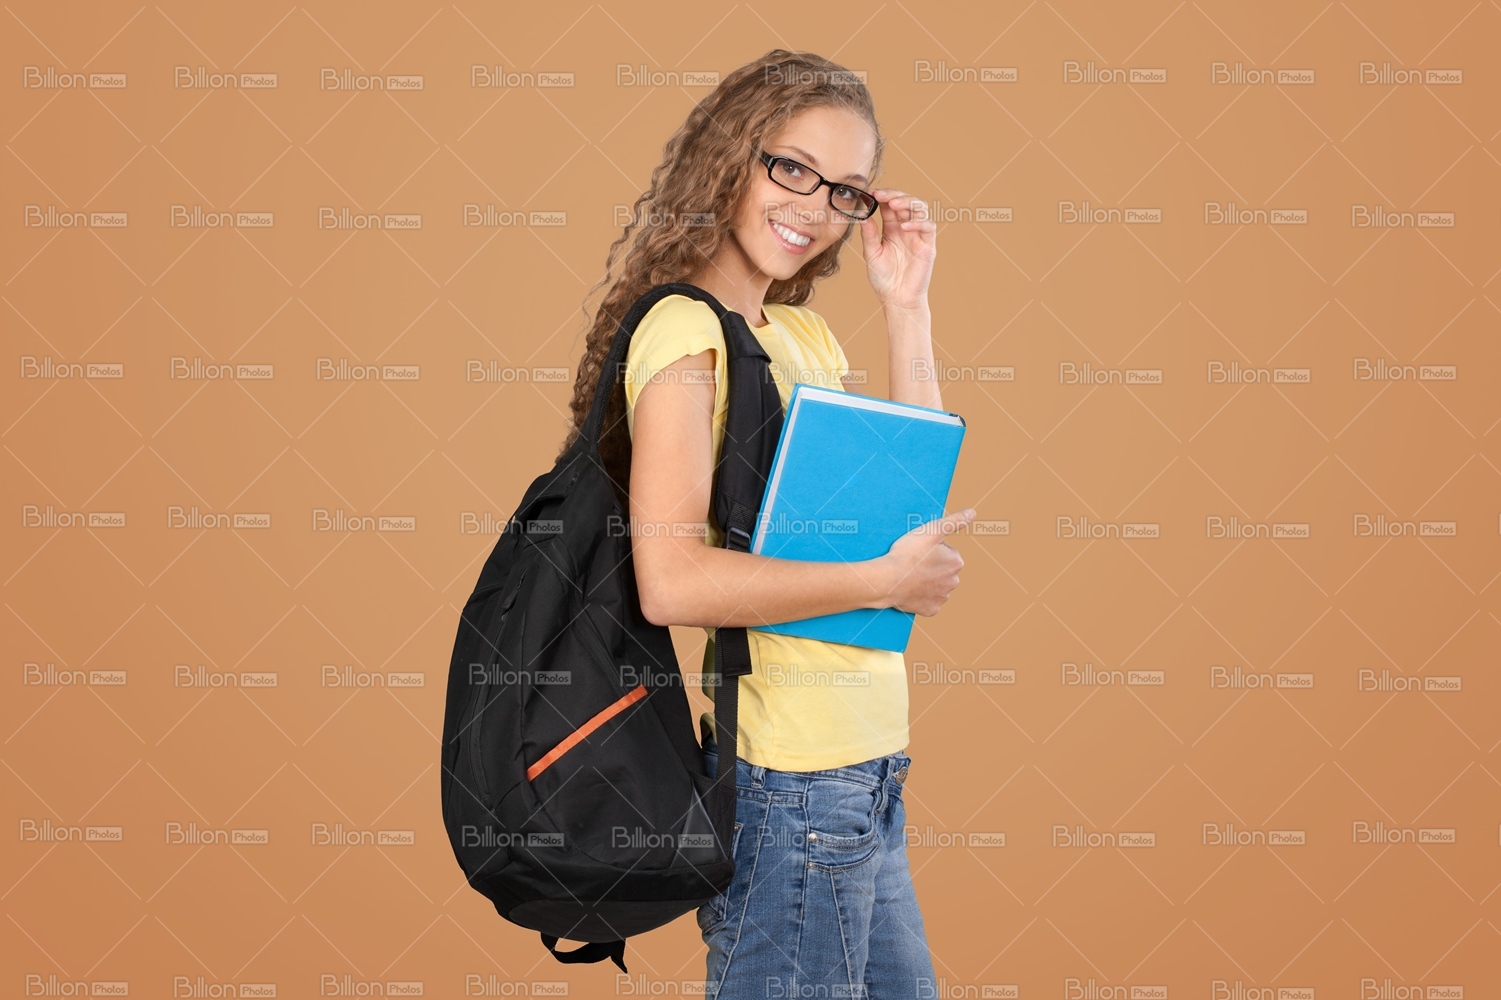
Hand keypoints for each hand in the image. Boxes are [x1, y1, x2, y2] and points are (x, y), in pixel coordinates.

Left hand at [858, 188, 937, 310]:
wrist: (897, 299)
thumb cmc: (884, 279)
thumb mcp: (872, 254)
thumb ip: (869, 236)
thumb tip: (863, 217)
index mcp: (891, 228)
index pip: (889, 205)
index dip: (882, 196)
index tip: (870, 193)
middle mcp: (906, 228)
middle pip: (906, 201)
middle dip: (894, 194)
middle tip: (880, 194)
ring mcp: (918, 235)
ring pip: (920, 208)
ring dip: (907, 202)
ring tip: (893, 204)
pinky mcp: (928, 245)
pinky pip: (928, 226)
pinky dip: (918, 222)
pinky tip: (904, 226)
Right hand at [879, 508, 974, 616]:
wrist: (888, 580)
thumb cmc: (908, 554)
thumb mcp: (930, 531)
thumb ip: (954, 521)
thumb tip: (973, 512)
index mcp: (956, 562)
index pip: (946, 551)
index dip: (930, 549)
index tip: (918, 550)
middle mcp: (954, 582)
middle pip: (942, 569)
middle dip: (931, 566)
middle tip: (913, 562)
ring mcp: (942, 598)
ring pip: (936, 585)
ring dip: (926, 581)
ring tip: (910, 575)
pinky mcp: (930, 610)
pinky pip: (927, 601)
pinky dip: (920, 596)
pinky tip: (910, 589)